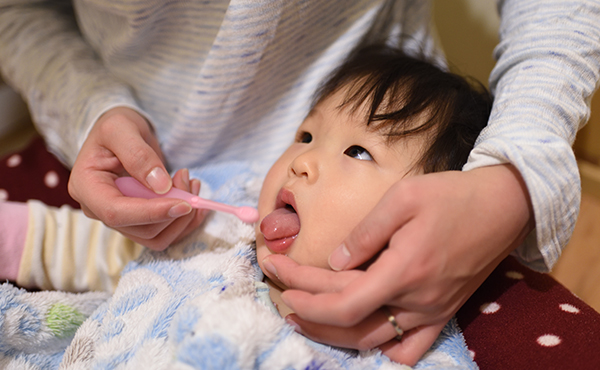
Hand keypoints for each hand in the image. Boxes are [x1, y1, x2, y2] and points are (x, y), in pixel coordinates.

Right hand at [68, 107, 205, 249]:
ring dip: (182, 217)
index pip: (116, 212)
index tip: (184, 203)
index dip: (151, 212)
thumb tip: (161, 186)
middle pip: (140, 229)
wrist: (122, 134)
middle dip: (172, 210)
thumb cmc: (116, 127)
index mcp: (86, 187)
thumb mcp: (122, 128)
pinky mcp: (137, 222)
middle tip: (187, 178)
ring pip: (156, 236)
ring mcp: (119, 219)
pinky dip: (184, 221)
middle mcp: (98, 209)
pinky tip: (192, 196)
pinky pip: (164, 233)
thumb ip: (139, 155)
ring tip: (190, 183)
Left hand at [263, 164, 533, 364]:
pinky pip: (410, 348)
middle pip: (352, 324)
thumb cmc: (450, 196)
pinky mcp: (444, 314)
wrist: (503, 207)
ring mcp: (433, 313)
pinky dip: (381, 349)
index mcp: (405, 270)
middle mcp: (418, 301)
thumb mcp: (402, 198)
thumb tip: (334, 262)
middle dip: (308, 311)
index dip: (306, 296)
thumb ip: (365, 233)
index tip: (278, 278)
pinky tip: (362, 337)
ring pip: (374, 341)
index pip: (343, 302)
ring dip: (334, 334)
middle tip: (280, 291)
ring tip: (304, 318)